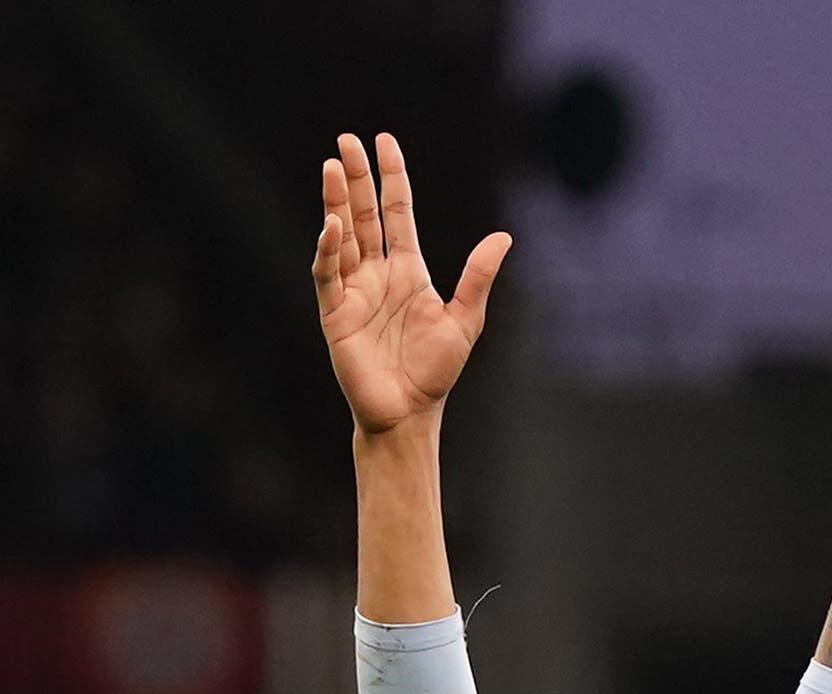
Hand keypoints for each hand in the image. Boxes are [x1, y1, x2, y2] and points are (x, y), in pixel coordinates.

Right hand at [311, 132, 502, 436]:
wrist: (408, 413)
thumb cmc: (434, 372)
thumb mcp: (464, 320)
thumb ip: (478, 277)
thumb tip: (503, 237)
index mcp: (408, 270)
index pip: (397, 211)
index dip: (391, 177)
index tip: (384, 142)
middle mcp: (377, 274)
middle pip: (364, 213)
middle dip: (355, 178)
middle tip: (346, 141)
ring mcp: (354, 291)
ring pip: (342, 235)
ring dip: (336, 201)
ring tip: (330, 165)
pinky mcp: (336, 313)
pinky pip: (328, 274)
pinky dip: (329, 250)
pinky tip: (333, 225)